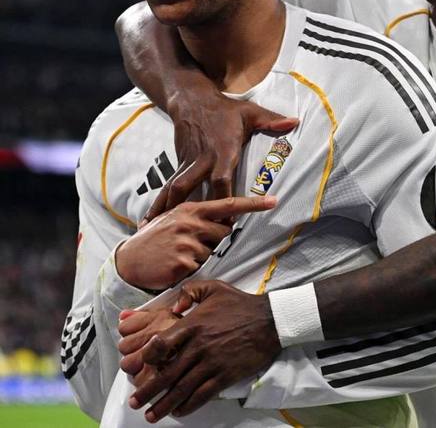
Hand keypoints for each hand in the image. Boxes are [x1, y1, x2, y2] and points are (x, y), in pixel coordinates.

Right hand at [117, 196, 275, 290]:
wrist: (128, 260)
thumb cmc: (155, 239)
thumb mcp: (175, 218)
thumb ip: (199, 216)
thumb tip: (227, 218)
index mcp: (191, 208)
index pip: (228, 204)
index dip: (253, 203)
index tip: (274, 201)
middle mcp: (191, 221)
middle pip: (224, 232)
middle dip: (213, 239)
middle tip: (190, 242)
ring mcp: (187, 242)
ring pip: (212, 251)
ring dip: (200, 255)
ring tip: (178, 254)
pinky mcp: (184, 262)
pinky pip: (201, 266)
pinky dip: (191, 268)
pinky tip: (175, 265)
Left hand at [128, 279, 280, 422]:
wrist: (269, 320)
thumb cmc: (241, 304)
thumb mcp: (214, 287)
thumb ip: (190, 291)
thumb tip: (174, 305)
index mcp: (193, 324)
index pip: (160, 345)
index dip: (147, 357)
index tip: (141, 364)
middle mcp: (199, 346)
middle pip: (166, 374)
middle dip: (147, 391)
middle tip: (135, 401)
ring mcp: (211, 363)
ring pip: (181, 389)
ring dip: (163, 405)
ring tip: (151, 414)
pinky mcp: (225, 375)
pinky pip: (202, 395)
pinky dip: (188, 406)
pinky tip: (179, 411)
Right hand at [141, 91, 296, 225]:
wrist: (192, 100)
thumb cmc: (225, 110)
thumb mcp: (250, 112)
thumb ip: (272, 120)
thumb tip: (295, 122)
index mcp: (222, 151)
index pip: (221, 179)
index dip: (224, 200)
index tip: (229, 220)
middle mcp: (202, 160)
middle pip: (190, 187)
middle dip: (188, 210)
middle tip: (189, 236)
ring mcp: (187, 162)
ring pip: (173, 189)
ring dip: (165, 210)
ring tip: (154, 232)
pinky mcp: (179, 164)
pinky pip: (168, 187)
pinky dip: (158, 204)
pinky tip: (148, 222)